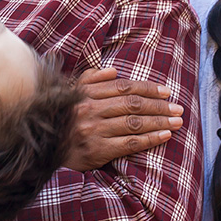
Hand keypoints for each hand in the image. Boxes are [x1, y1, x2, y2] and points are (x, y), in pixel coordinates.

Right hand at [64, 68, 183, 171]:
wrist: (43, 147)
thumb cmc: (63, 118)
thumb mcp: (71, 93)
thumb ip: (91, 79)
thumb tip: (114, 70)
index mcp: (86, 94)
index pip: (124, 87)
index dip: (148, 88)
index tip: (166, 91)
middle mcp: (90, 110)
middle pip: (132, 104)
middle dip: (159, 105)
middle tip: (178, 108)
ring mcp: (94, 130)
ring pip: (134, 123)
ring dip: (159, 121)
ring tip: (177, 122)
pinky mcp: (97, 151)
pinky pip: (129, 143)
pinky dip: (150, 139)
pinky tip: (165, 135)